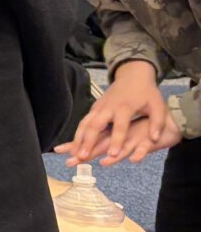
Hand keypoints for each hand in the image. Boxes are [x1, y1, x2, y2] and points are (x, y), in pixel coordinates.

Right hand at [57, 61, 177, 165]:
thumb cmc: (147, 93)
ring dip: (78, 138)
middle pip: (94, 125)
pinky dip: (78, 133)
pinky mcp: (94, 107)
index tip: (113, 155)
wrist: (133, 75)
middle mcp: (108, 107)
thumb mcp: (157, 106)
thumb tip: (155, 138)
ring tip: (74, 153)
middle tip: (82, 156)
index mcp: (125, 107)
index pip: (120, 126)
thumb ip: (157, 123)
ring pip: (85, 123)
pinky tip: (75, 144)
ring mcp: (99, 107)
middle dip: (88, 141)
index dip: (116, 141)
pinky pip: (84, 121)